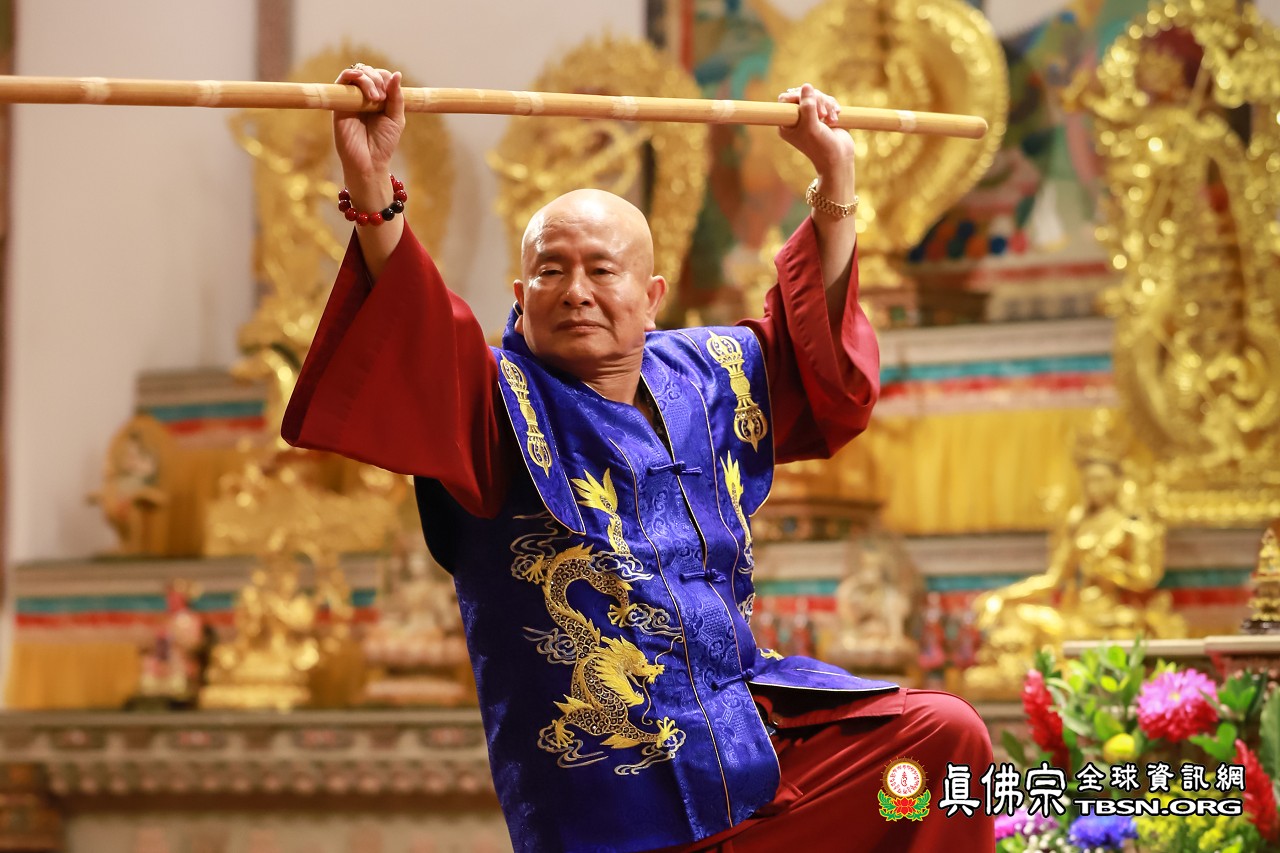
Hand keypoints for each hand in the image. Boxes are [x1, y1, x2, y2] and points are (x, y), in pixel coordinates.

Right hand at [333, 64, 404, 186]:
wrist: (369, 161)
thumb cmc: (383, 143)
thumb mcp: (396, 118)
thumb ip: (396, 97)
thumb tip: (397, 74)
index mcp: (379, 99)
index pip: (381, 76)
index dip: (386, 79)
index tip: (389, 95)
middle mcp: (364, 97)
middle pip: (368, 72)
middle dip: (377, 79)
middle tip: (381, 98)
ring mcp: (351, 99)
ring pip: (356, 74)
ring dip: (367, 79)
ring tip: (375, 98)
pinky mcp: (339, 104)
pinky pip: (341, 82)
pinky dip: (350, 74)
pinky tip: (358, 78)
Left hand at [776, 83, 854, 174]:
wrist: (839, 157)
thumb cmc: (821, 146)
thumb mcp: (811, 126)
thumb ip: (807, 106)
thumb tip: (806, 85)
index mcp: (787, 123)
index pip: (786, 99)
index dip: (797, 96)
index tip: (807, 103)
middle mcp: (797, 119)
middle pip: (804, 94)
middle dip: (816, 101)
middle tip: (822, 115)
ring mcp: (811, 116)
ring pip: (817, 96)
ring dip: (827, 105)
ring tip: (831, 120)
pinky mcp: (824, 114)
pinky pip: (828, 100)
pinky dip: (833, 107)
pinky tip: (836, 118)